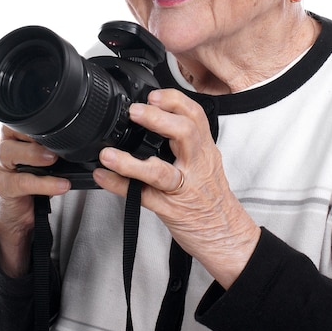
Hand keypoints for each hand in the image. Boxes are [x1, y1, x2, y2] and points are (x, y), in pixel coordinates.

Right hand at [0, 125, 70, 275]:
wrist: (18, 211)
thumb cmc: (34, 177)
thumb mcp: (47, 157)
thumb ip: (58, 144)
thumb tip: (89, 135)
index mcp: (15, 132)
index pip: (23, 119)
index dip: (38, 120)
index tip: (58, 122)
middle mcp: (3, 144)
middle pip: (11, 131)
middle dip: (33, 135)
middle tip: (55, 143)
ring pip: (10, 153)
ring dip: (34, 154)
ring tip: (54, 160)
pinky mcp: (2, 186)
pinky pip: (21, 182)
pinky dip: (43, 183)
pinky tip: (61, 184)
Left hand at [92, 89, 260, 288]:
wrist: (227, 235)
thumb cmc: (212, 199)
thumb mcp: (206, 163)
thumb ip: (187, 143)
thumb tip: (157, 119)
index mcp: (205, 150)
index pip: (195, 116)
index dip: (174, 100)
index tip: (153, 95)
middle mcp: (197, 166)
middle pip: (185, 134)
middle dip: (158, 118)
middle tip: (135, 111)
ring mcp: (184, 189)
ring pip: (161, 172)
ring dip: (130, 161)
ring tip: (108, 153)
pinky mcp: (172, 211)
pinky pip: (144, 198)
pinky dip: (120, 186)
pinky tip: (104, 177)